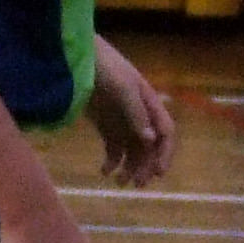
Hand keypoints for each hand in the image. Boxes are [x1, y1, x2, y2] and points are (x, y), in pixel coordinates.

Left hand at [85, 45, 174, 184]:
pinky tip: (104, 171)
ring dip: (129, 169)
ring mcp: (122, 122)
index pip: (165, 133)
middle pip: (149, 147)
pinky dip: (111, 162)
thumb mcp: (122, 88)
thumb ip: (136, 113)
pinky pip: (113, 149)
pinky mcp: (106, 126)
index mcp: (150, 104)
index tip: (158, 172)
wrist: (77, 58)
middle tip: (137, 184)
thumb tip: (151, 139)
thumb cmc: (105, 67)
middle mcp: (140, 116)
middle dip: (145, 166)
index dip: (164, 153)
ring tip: (119, 183)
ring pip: (132, 151)